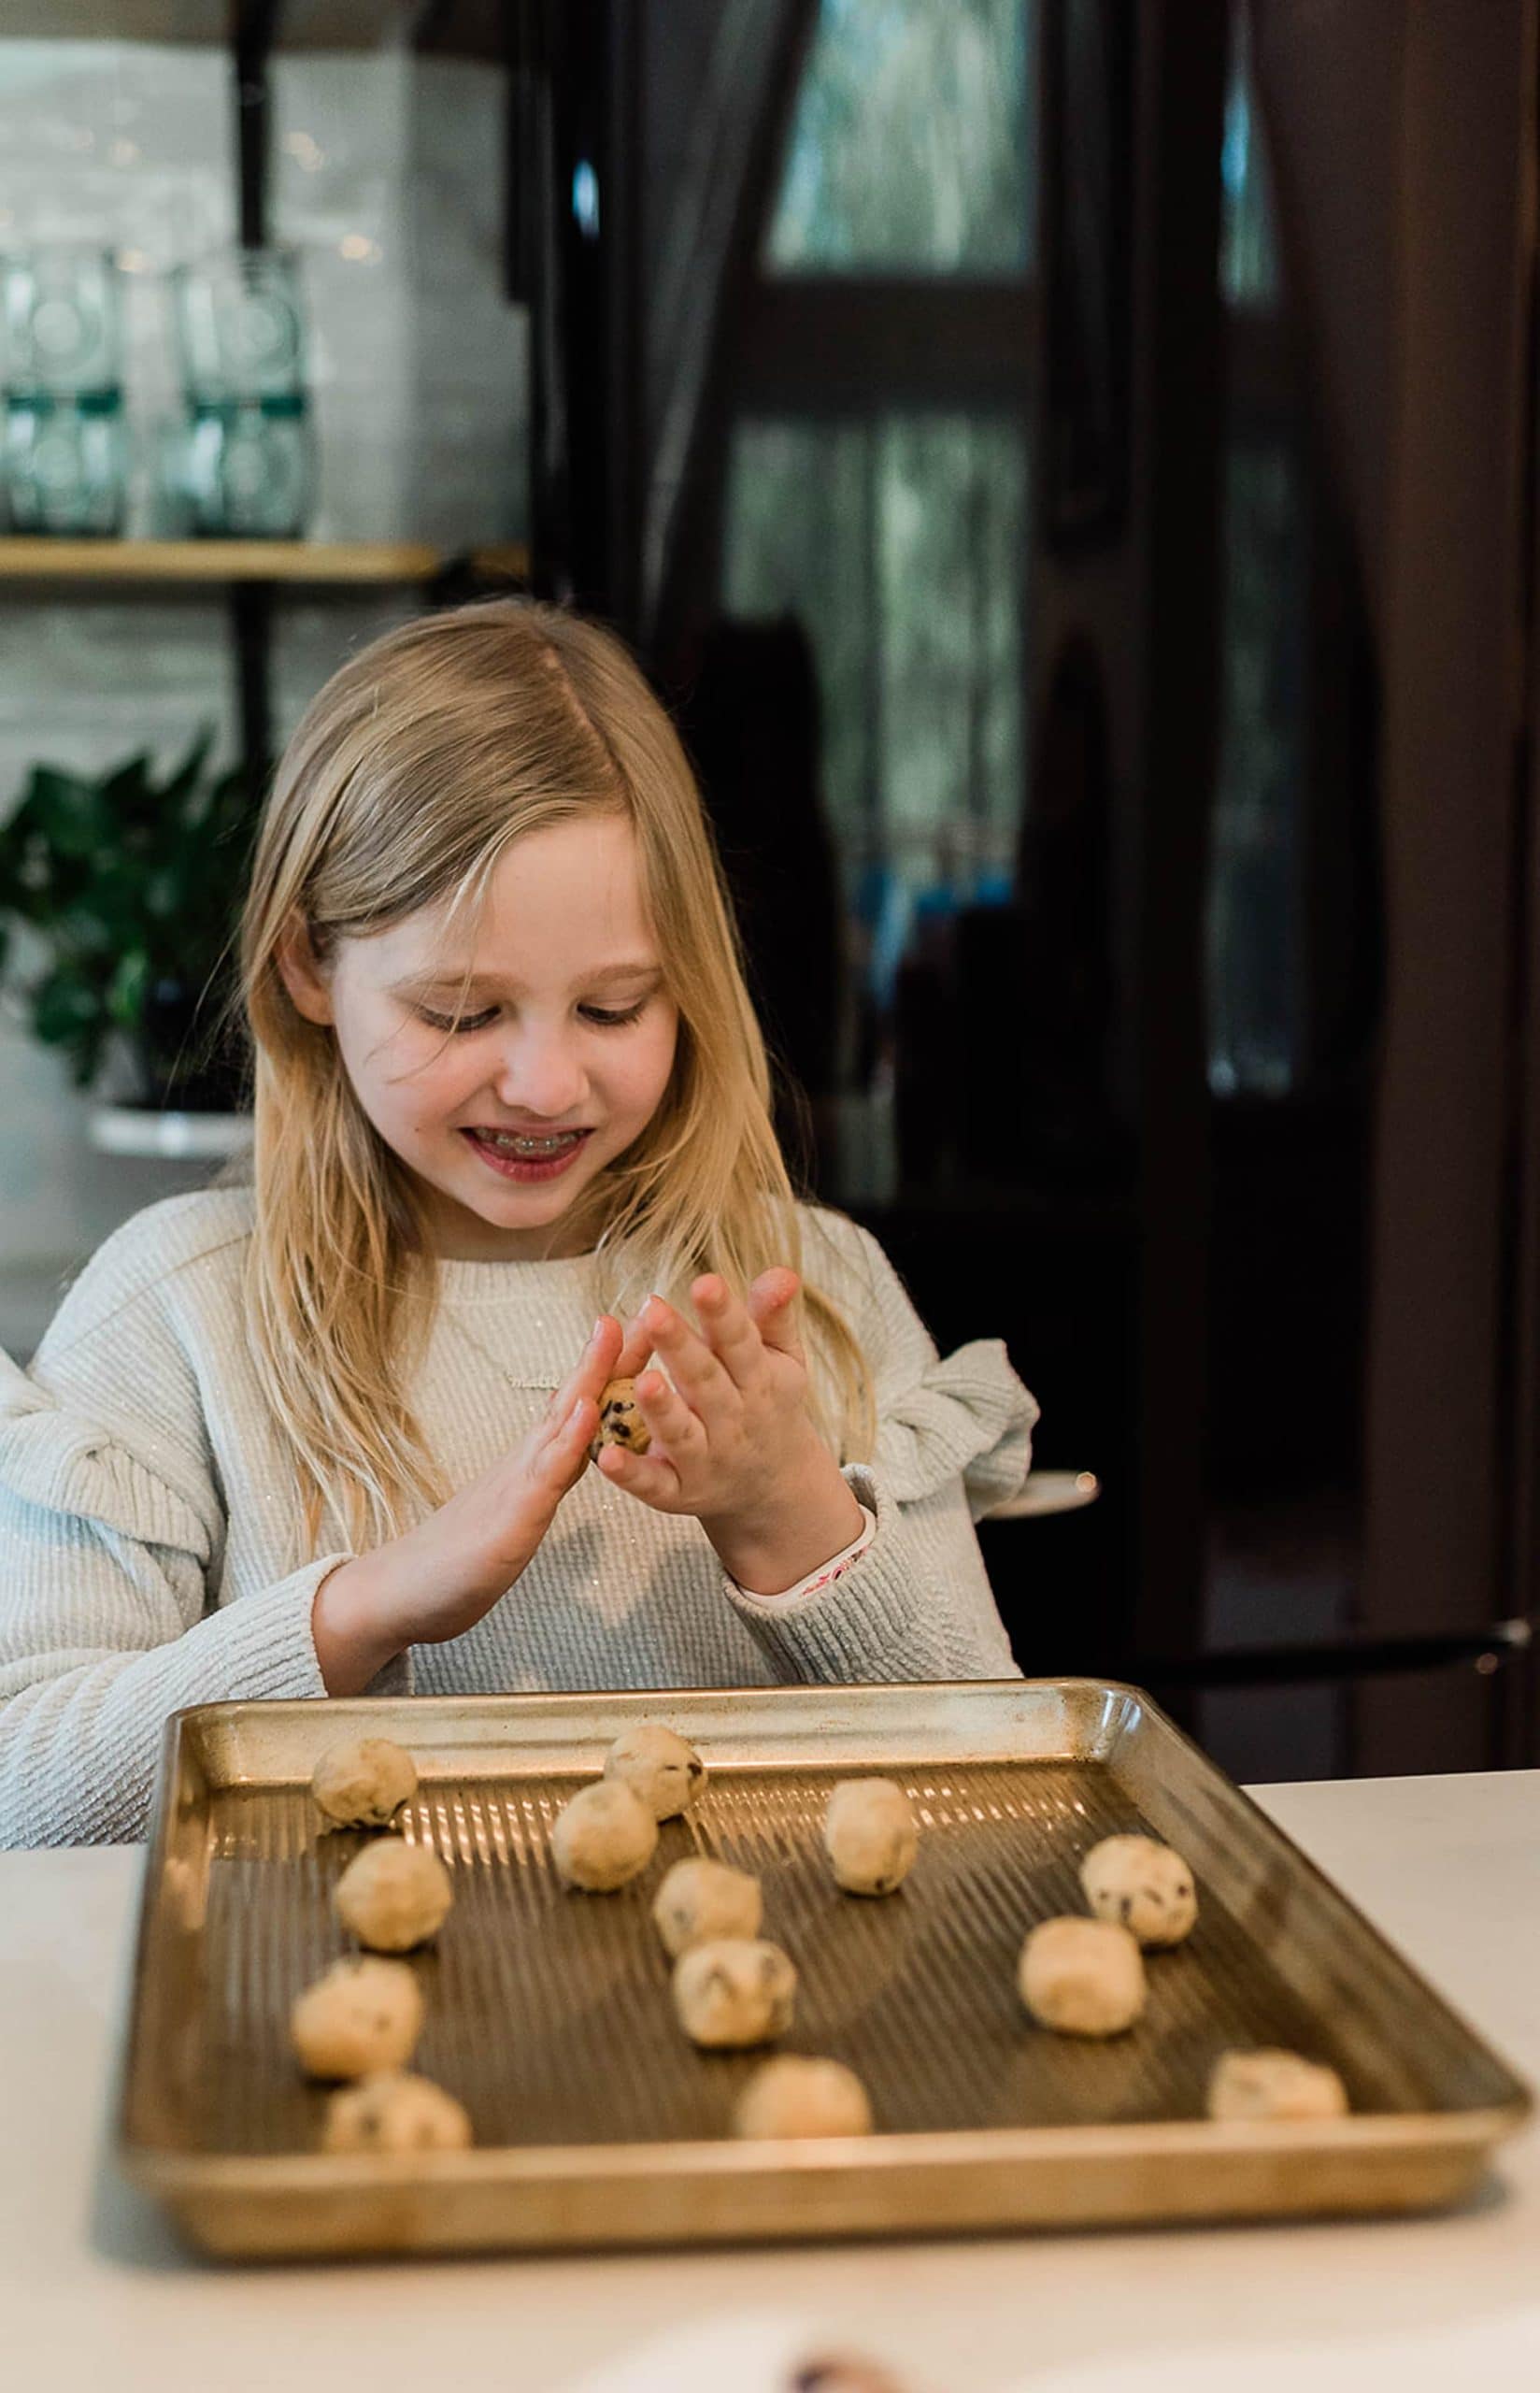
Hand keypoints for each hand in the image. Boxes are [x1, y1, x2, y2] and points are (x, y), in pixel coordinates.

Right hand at [312, 1313, 623, 1692]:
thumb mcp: (519, 1513)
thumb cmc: (458, 1558)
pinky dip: (569, 1441)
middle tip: (651, 1308)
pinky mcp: (511, 1518)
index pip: (583, 1406)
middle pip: (578, 1397)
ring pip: (561, 1422)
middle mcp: (528, 1461)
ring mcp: (518, 1484)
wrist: (398, 1593)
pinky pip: (546, 1475)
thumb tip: (570, 1452)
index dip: (615, 1368)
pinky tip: (588, 1412)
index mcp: (536, 1463)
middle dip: (616, 1354)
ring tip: (616, 1332)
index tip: (646, 1326)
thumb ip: (544, 1480)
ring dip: (592, 1376)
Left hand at [595, 1272, 864, 1593]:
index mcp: (759, 1382)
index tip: (705, 1283)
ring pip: (681, 1434)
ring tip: (643, 1380)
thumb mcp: (779, 1360)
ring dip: (662, 1410)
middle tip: (655, 1309)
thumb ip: (773, 1317)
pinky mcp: (679, 1493)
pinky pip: (653, 1484)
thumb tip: (782, 1271)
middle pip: (705, 1382)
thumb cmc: (767, 1403)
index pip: (740, 1344)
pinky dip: (631, 1473)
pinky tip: (606, 1455)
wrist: (773, 1485)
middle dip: (681, 1348)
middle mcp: (734, 1422)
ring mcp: (706, 1460)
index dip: (723, 1315)